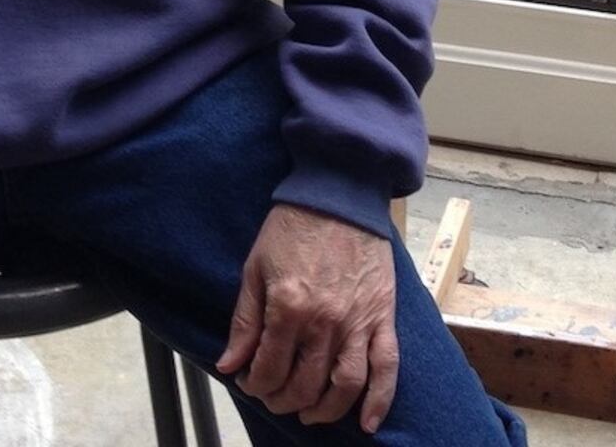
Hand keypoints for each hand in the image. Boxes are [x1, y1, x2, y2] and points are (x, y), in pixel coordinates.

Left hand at [216, 202, 397, 431]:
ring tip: (310, 412)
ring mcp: (357, 321)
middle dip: (283, 400)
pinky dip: (379, 401)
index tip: (251, 380)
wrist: (339, 192)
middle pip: (304, 386)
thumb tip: (230, 365)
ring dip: (325, 410)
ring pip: (344, 387)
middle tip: (275, 396)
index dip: (255, 384)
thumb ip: (244, 320)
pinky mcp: (382, 315)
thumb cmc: (293, 225)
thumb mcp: (256, 266)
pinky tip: (367, 423)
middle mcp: (324, 322)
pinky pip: (386, 367)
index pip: (269, 371)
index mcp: (288, 308)